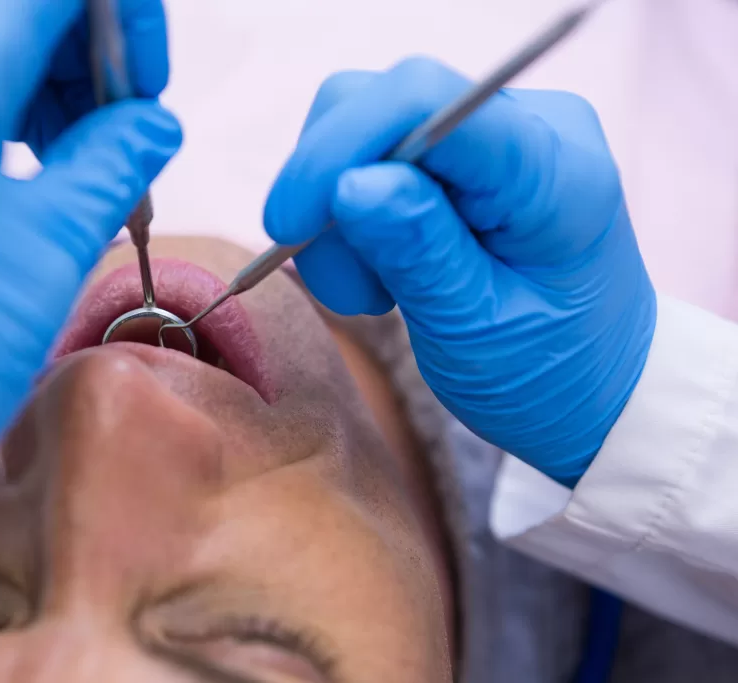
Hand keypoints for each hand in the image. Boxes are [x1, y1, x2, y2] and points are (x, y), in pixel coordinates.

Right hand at [264, 59, 654, 484]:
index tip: (287, 228)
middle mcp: (531, 126)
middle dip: (331, 190)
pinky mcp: (469, 155)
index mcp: (554, 171)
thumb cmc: (548, 372)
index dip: (336, 150)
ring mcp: (499, 134)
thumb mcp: (476, 331)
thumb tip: (349, 182)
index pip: (421, 102)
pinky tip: (383, 274)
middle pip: (382, 103)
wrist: (595, 388)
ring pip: (365, 126)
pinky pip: (377, 155)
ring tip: (374, 294)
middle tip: (344, 285)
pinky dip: (353, 216)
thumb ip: (418, 252)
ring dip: (339, 214)